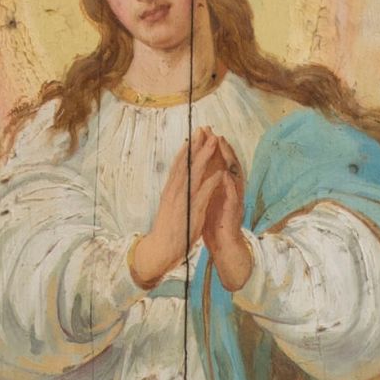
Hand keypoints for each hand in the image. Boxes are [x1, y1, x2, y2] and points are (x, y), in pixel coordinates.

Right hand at [127, 129, 245, 290]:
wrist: (159, 249)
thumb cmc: (167, 229)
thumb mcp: (171, 207)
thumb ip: (175, 194)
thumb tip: (180, 183)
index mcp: (170, 190)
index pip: (179, 165)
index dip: (188, 149)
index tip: (195, 135)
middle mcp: (174, 192)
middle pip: (186, 163)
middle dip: (196, 146)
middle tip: (206, 130)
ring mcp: (182, 201)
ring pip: (194, 173)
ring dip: (204, 157)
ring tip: (214, 143)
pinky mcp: (190, 212)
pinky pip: (202, 194)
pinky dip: (211, 182)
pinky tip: (220, 173)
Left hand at [195, 142, 251, 291]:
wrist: (224, 247)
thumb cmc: (215, 225)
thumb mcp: (207, 201)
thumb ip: (206, 186)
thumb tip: (198, 171)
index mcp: (220, 187)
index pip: (217, 163)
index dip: (210, 148)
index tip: (203, 133)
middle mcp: (229, 191)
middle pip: (227, 164)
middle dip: (220, 147)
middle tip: (213, 132)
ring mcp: (234, 200)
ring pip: (233, 176)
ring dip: (228, 161)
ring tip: (222, 146)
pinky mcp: (234, 213)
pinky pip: (233, 198)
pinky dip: (229, 186)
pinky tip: (225, 176)